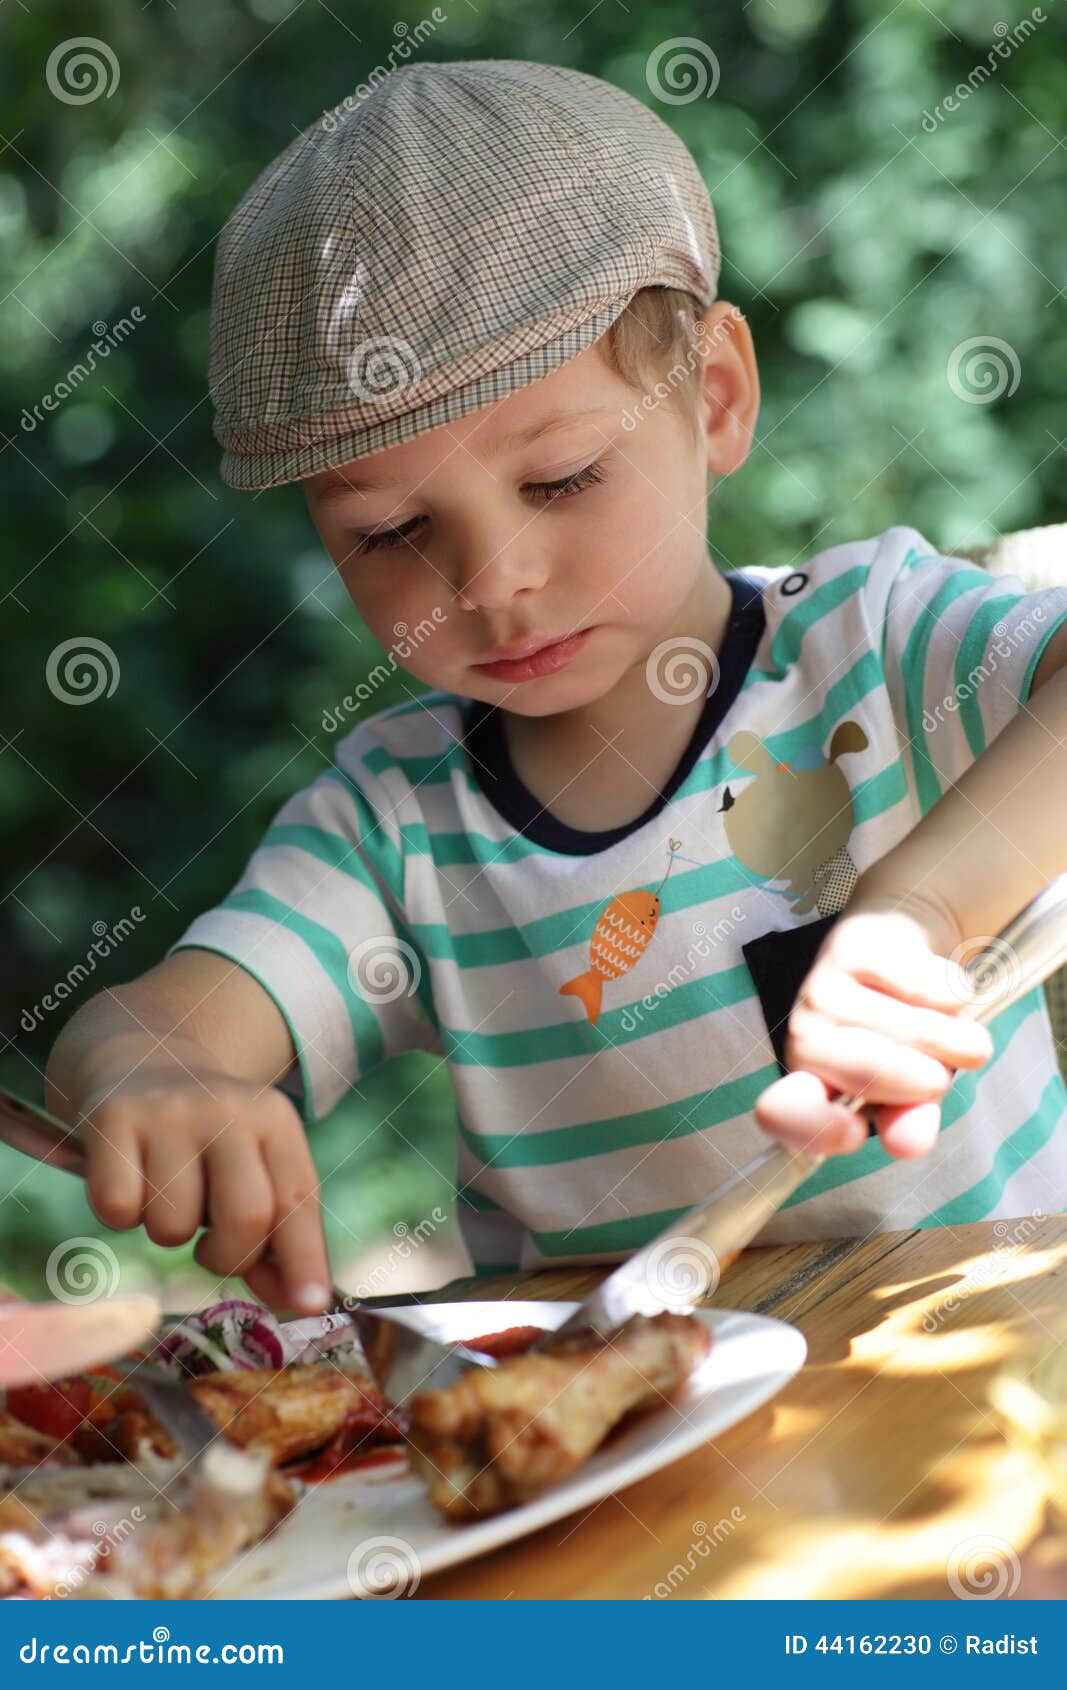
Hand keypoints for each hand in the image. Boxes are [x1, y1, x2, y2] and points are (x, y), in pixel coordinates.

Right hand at [74, 1065, 330, 1314]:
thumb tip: (297, 1302)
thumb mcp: (255, 1166)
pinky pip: (118, 1210)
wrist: (143, 1058)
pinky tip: (131, 1181)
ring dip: (168, 1233)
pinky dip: (121, 1215)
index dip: (304, 1260)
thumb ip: (278, 1236)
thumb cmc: (209, 1138)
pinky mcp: (114, 1119)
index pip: (298, 1202)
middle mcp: (229, 1110)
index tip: (309, 1305)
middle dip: (228, 1258)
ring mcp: (170, 1112)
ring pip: (174, 1227)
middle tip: (210, 1245)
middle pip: (245, 1220)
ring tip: (168, 1194)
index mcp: (275, 1121)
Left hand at [753, 899, 994, 1160]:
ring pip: (914, 1031)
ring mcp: (825, 987)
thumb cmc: (901, 1037)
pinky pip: (932, 989)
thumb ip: (907, 1120)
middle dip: (926, 1080)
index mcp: (809, 1082)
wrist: (900, 953)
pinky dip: (955, 997)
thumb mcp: (907, 1090)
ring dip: (955, 1039)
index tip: (856, 1131)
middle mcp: (803, 1035)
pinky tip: (941, 993)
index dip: (815, 1127)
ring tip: (950, 1032)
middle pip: (870, 1073)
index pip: (782, 1112)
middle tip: (937, 1070)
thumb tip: (908, 1143)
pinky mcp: (856, 946)